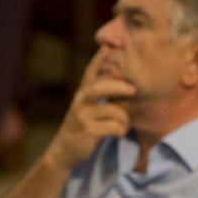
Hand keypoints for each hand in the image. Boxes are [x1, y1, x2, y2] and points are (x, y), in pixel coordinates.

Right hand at [44, 51, 136, 171]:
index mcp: (82, 94)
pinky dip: (121, 131)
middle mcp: (81, 102)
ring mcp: (83, 117)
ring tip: (124, 125)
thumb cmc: (84, 128)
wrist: (64, 152)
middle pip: (100, 88)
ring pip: (113, 111)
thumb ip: (101, 97)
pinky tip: (118, 134)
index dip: (98, 59)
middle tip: (133, 90)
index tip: (107, 45)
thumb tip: (125, 86)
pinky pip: (114, 127)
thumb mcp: (88, 109)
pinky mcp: (88, 132)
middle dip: (118, 87)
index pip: (90, 72)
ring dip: (125, 119)